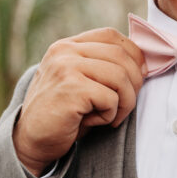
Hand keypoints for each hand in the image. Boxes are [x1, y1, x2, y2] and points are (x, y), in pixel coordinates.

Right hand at [13, 28, 144, 176]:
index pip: (111, 35)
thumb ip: (103, 67)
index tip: (139, 76)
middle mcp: (64, 51)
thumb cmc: (63, 115)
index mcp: (67, 46)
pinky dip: (110, 115)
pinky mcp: (71, 88)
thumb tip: (144, 64)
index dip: (133, 54)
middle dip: (134, 82)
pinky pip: (110, 98)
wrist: (31, 142)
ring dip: (125, 102)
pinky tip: (94, 121)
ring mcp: (65, 67)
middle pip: (121, 55)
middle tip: (125, 105)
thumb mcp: (81, 82)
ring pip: (120, 76)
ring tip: (111, 116)